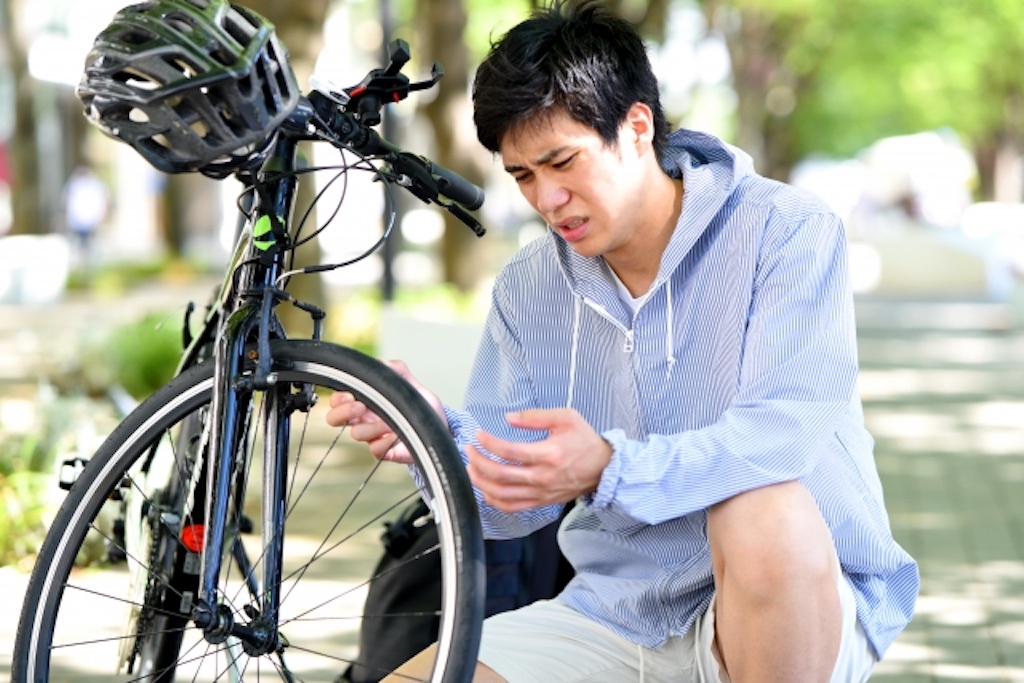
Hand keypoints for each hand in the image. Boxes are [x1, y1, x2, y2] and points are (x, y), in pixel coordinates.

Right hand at [324, 360, 444, 463]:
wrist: (439, 426)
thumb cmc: (420, 405)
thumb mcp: (410, 383)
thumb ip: (396, 369)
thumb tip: (381, 364)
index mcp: (365, 401)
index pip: (337, 401)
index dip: (338, 398)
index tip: (350, 394)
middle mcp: (364, 419)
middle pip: (333, 419)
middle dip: (343, 412)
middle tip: (361, 407)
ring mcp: (372, 436)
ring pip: (356, 433)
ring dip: (374, 425)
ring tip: (391, 421)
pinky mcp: (384, 452)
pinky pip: (375, 450)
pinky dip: (386, 442)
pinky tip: (397, 435)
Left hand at [467, 408, 611, 512]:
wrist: (603, 468)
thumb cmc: (584, 441)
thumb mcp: (566, 417)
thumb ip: (535, 416)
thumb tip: (509, 418)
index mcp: (548, 454)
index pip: (510, 451)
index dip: (489, 443)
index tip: (478, 435)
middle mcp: (543, 477)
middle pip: (501, 474)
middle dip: (479, 462)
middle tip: (469, 450)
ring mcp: (541, 493)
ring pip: (502, 494)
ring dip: (481, 482)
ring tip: (472, 469)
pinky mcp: (541, 502)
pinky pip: (512, 507)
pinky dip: (494, 501)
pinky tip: (486, 489)